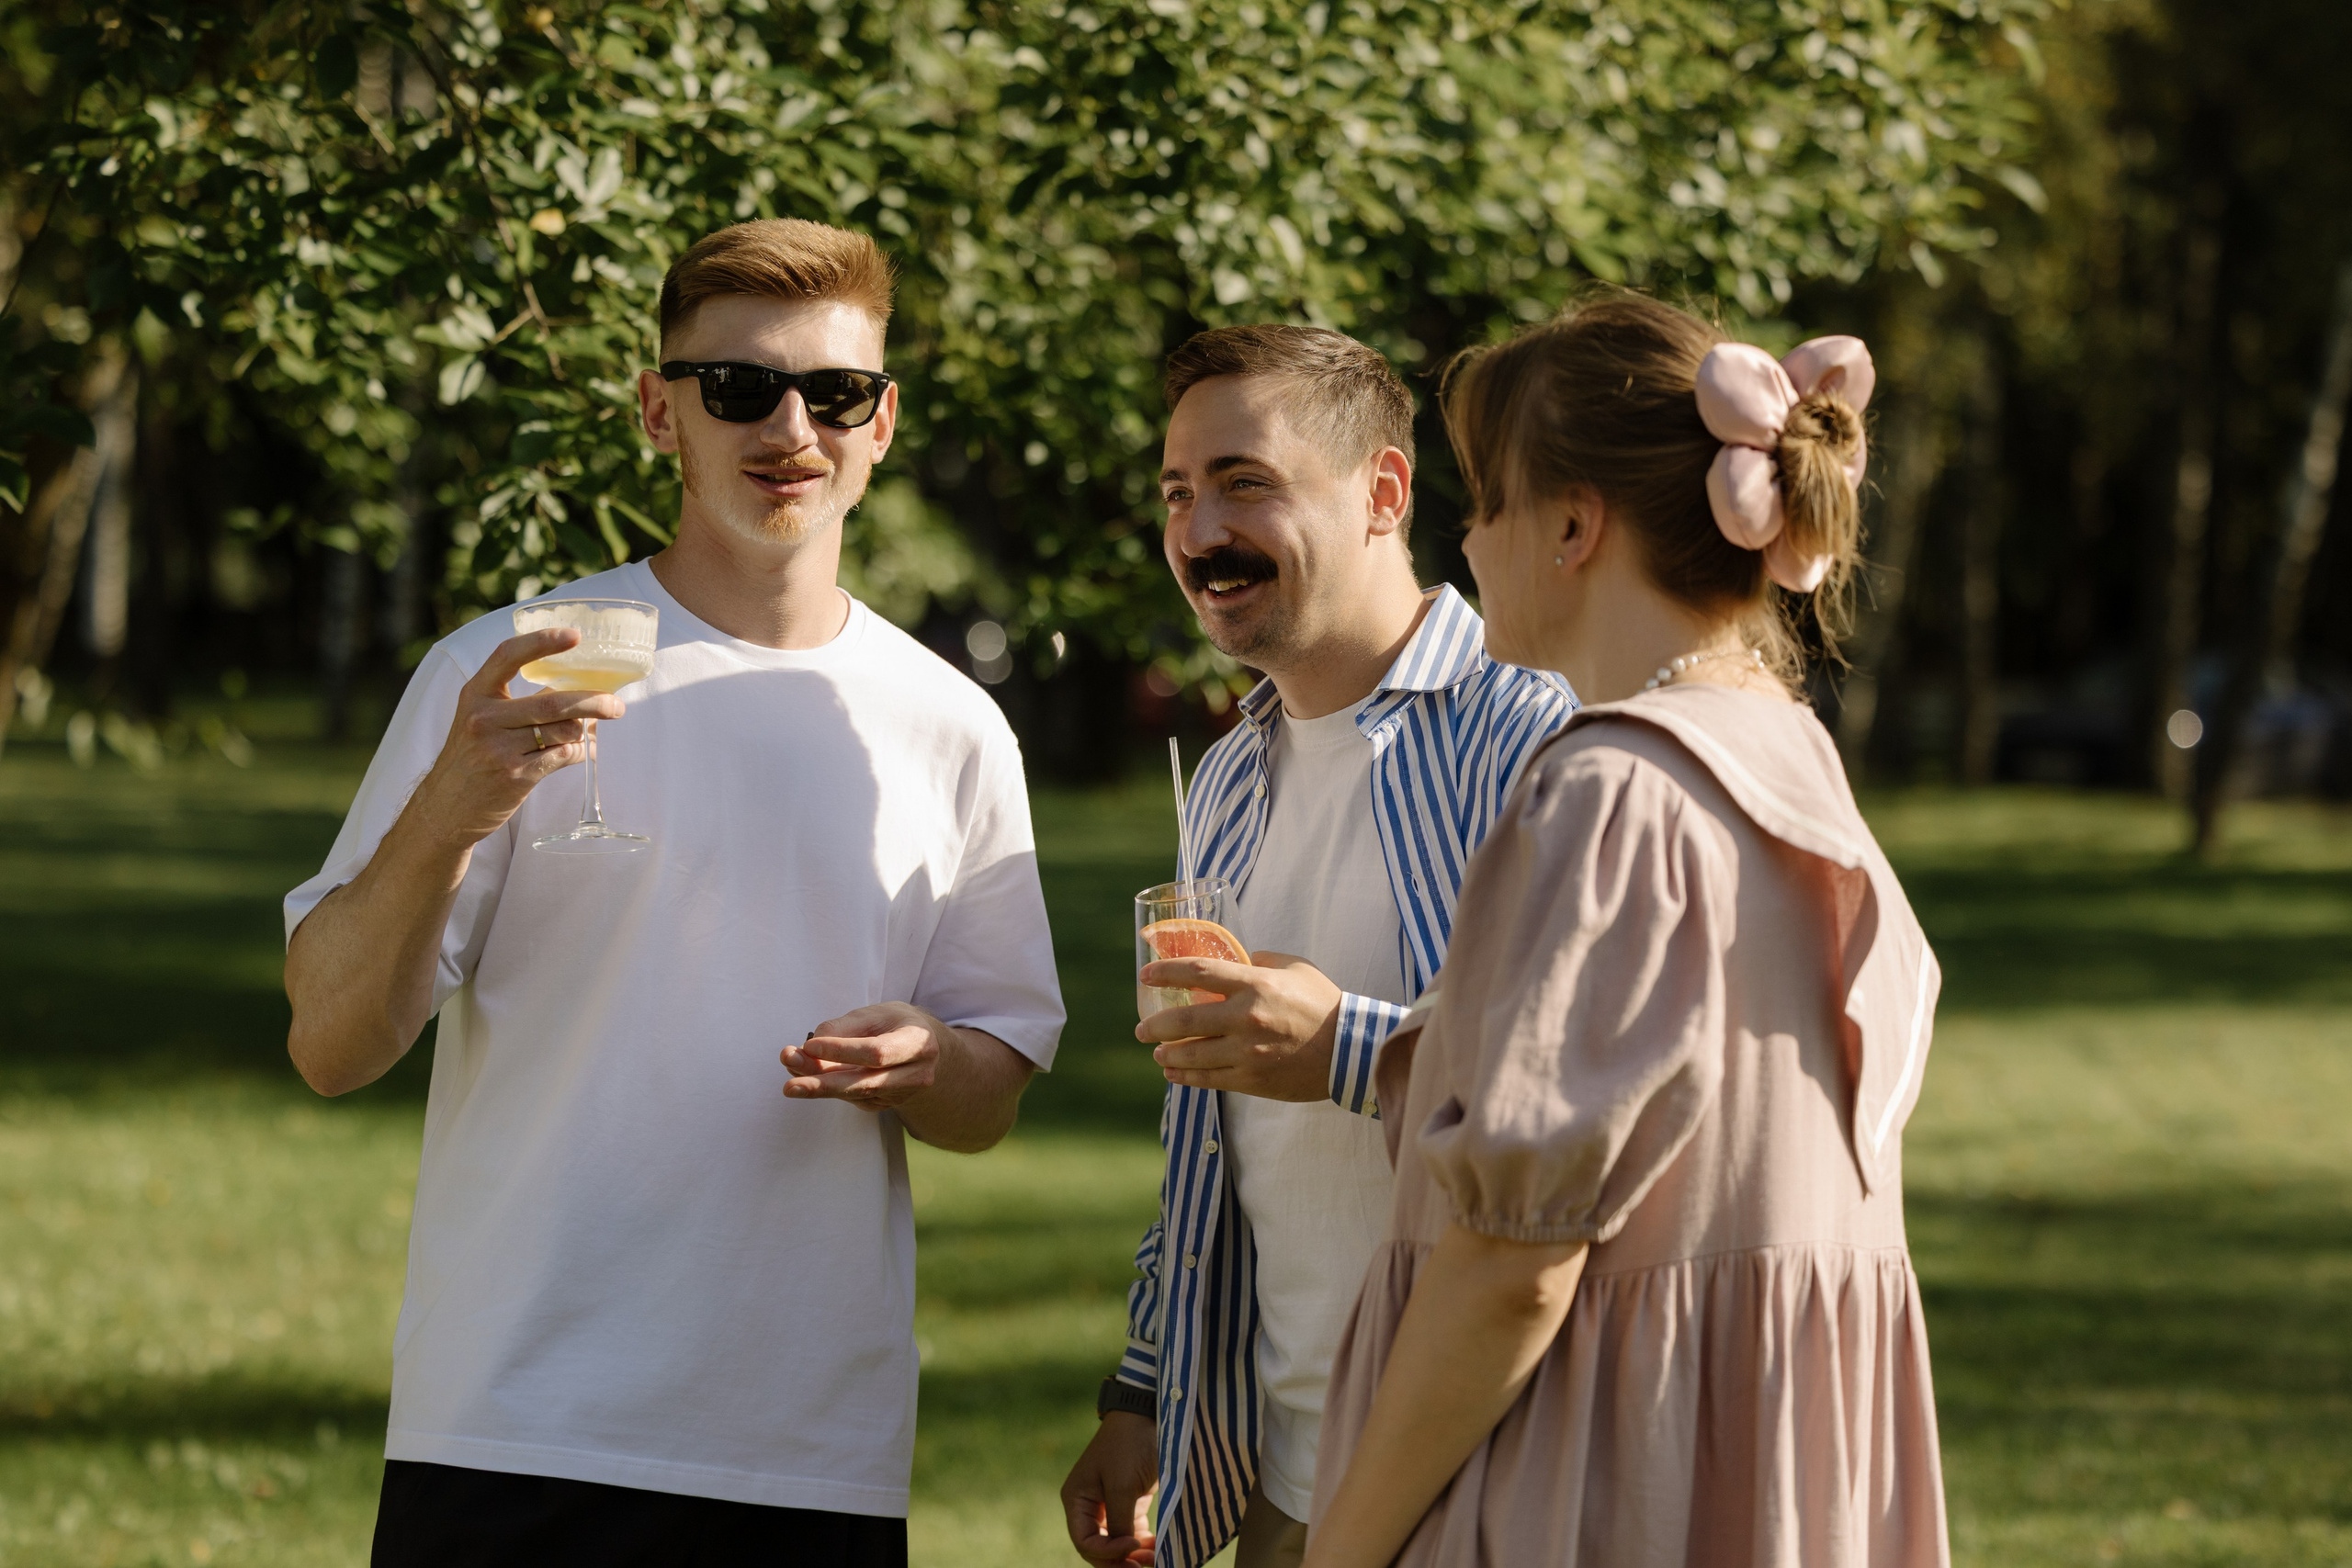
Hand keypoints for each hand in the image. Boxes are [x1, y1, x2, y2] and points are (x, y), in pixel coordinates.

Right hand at [409, 629, 624, 847]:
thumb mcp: (478, 719)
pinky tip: (578, 751)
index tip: (575, 635)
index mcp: (475, 694)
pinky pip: (563, 755)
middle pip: (554, 702)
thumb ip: (516, 702)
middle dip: (594, 702)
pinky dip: (579, 751)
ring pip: (564, 731)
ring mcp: (499, 748)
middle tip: (616, 705)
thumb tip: (574, 691)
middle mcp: (484, 718)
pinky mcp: (516, 776)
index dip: (543, 641)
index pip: (509, 655)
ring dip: (584, 732)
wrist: (444, 808)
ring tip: (586, 733)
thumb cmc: (470, 758)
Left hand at [785, 1002, 950, 1110]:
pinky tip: (807, 1075)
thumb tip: (810, 1047)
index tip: (809, 1045)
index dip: (842, 1051)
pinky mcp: (883, 1105)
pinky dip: (826, 1087)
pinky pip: (850, 1097)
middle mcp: (916, 1075)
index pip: (877, 1053)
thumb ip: (845, 1026)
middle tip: (789, 1085)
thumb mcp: (876, 1013)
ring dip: (817, 1086)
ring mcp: (900, 1095)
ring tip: (789, 1078)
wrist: (920, 1048)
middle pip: (864, 1084)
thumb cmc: (895, 1023)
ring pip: (853, 1094)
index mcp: (918, 1044)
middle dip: (823, 1084)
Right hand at [1061, 1411, 1157, 1564]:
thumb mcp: (1122, 1486)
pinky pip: (1130, 1533)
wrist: (1148, 1414)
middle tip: (1145, 1566)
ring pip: (1116, 1544)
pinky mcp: (1128, 1502)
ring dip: (1133, 1556)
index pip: (1085, 1543)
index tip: (1135, 1545)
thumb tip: (1124, 1553)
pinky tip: (1158, 1548)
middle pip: (1099, 1548)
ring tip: (1155, 1558)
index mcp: (1077, 1501)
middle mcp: (1088, 1507)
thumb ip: (1119, 1523)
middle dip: (1120, 1561)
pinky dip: (1142, 1544)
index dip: (1108, 1553)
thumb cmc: (1129, 1446)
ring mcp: (1108, 1505)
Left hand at [1135, 952, 1341, 1101]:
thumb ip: (1260, 960)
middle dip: (1154, 1026)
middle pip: (1184, 1021)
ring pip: (1192, 1055)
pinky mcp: (1252, 1079)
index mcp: (1255, 984)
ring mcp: (1247, 1052)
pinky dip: (1185, 1076)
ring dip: (1166, 1053)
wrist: (1349, 1050)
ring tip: (1157, 1051)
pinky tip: (1173, 1072)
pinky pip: (1208, 1079)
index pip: (1198, 972)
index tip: (1145, 975)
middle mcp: (1246, 1018)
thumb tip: (1234, 957)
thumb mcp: (1294, 968)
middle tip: (1141, 1028)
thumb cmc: (1322, 1003)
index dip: (1166, 973)